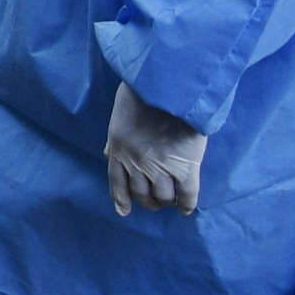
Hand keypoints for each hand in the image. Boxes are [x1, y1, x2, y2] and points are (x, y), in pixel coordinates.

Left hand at [105, 81, 205, 216]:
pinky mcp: (185, 165)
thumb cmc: (143, 91)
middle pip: (141, 194)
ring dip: (167, 201)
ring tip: (173, 200)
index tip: (124, 211)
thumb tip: (107, 154)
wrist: (169, 83)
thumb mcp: (120, 114)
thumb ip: (116, 137)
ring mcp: (161, 166)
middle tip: (156, 201)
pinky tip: (187, 208)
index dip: (121, 199)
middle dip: (148, 201)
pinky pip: (187, 194)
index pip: (117, 182)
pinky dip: (187, 204)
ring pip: (163, 197)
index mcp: (119, 148)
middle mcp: (137, 162)